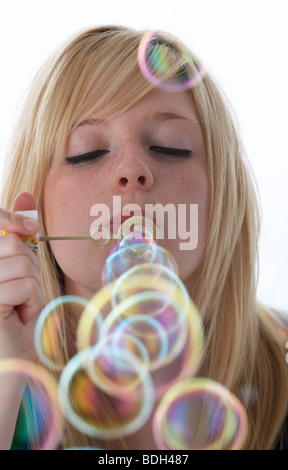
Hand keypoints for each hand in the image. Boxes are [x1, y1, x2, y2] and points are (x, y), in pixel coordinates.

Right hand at [0, 192, 43, 360]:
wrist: (12, 360)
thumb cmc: (16, 315)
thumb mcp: (20, 270)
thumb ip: (17, 234)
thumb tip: (27, 195)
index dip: (8, 216)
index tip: (28, 226)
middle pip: (12, 243)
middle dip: (29, 266)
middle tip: (23, 293)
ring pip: (21, 263)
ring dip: (32, 287)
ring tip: (21, 306)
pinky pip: (23, 284)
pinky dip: (31, 301)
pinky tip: (20, 317)